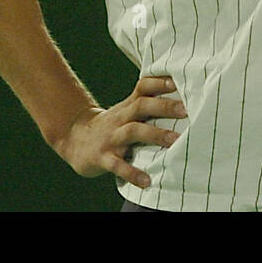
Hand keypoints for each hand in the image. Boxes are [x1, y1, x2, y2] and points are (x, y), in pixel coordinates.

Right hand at [51, 75, 186, 188]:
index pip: (143, 87)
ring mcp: (111, 138)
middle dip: (164, 107)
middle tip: (186, 110)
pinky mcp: (103, 157)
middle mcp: (121, 118)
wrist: (75, 140)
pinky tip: (146, 181)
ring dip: (155, 135)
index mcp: (129, 106)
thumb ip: (150, 103)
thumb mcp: (127, 110)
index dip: (159, 82)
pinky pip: (118, 165)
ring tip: (175, 141)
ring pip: (132, 131)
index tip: (178, 81)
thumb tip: (185, 98)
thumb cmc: (113, 125)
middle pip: (141, 106)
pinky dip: (132, 173)